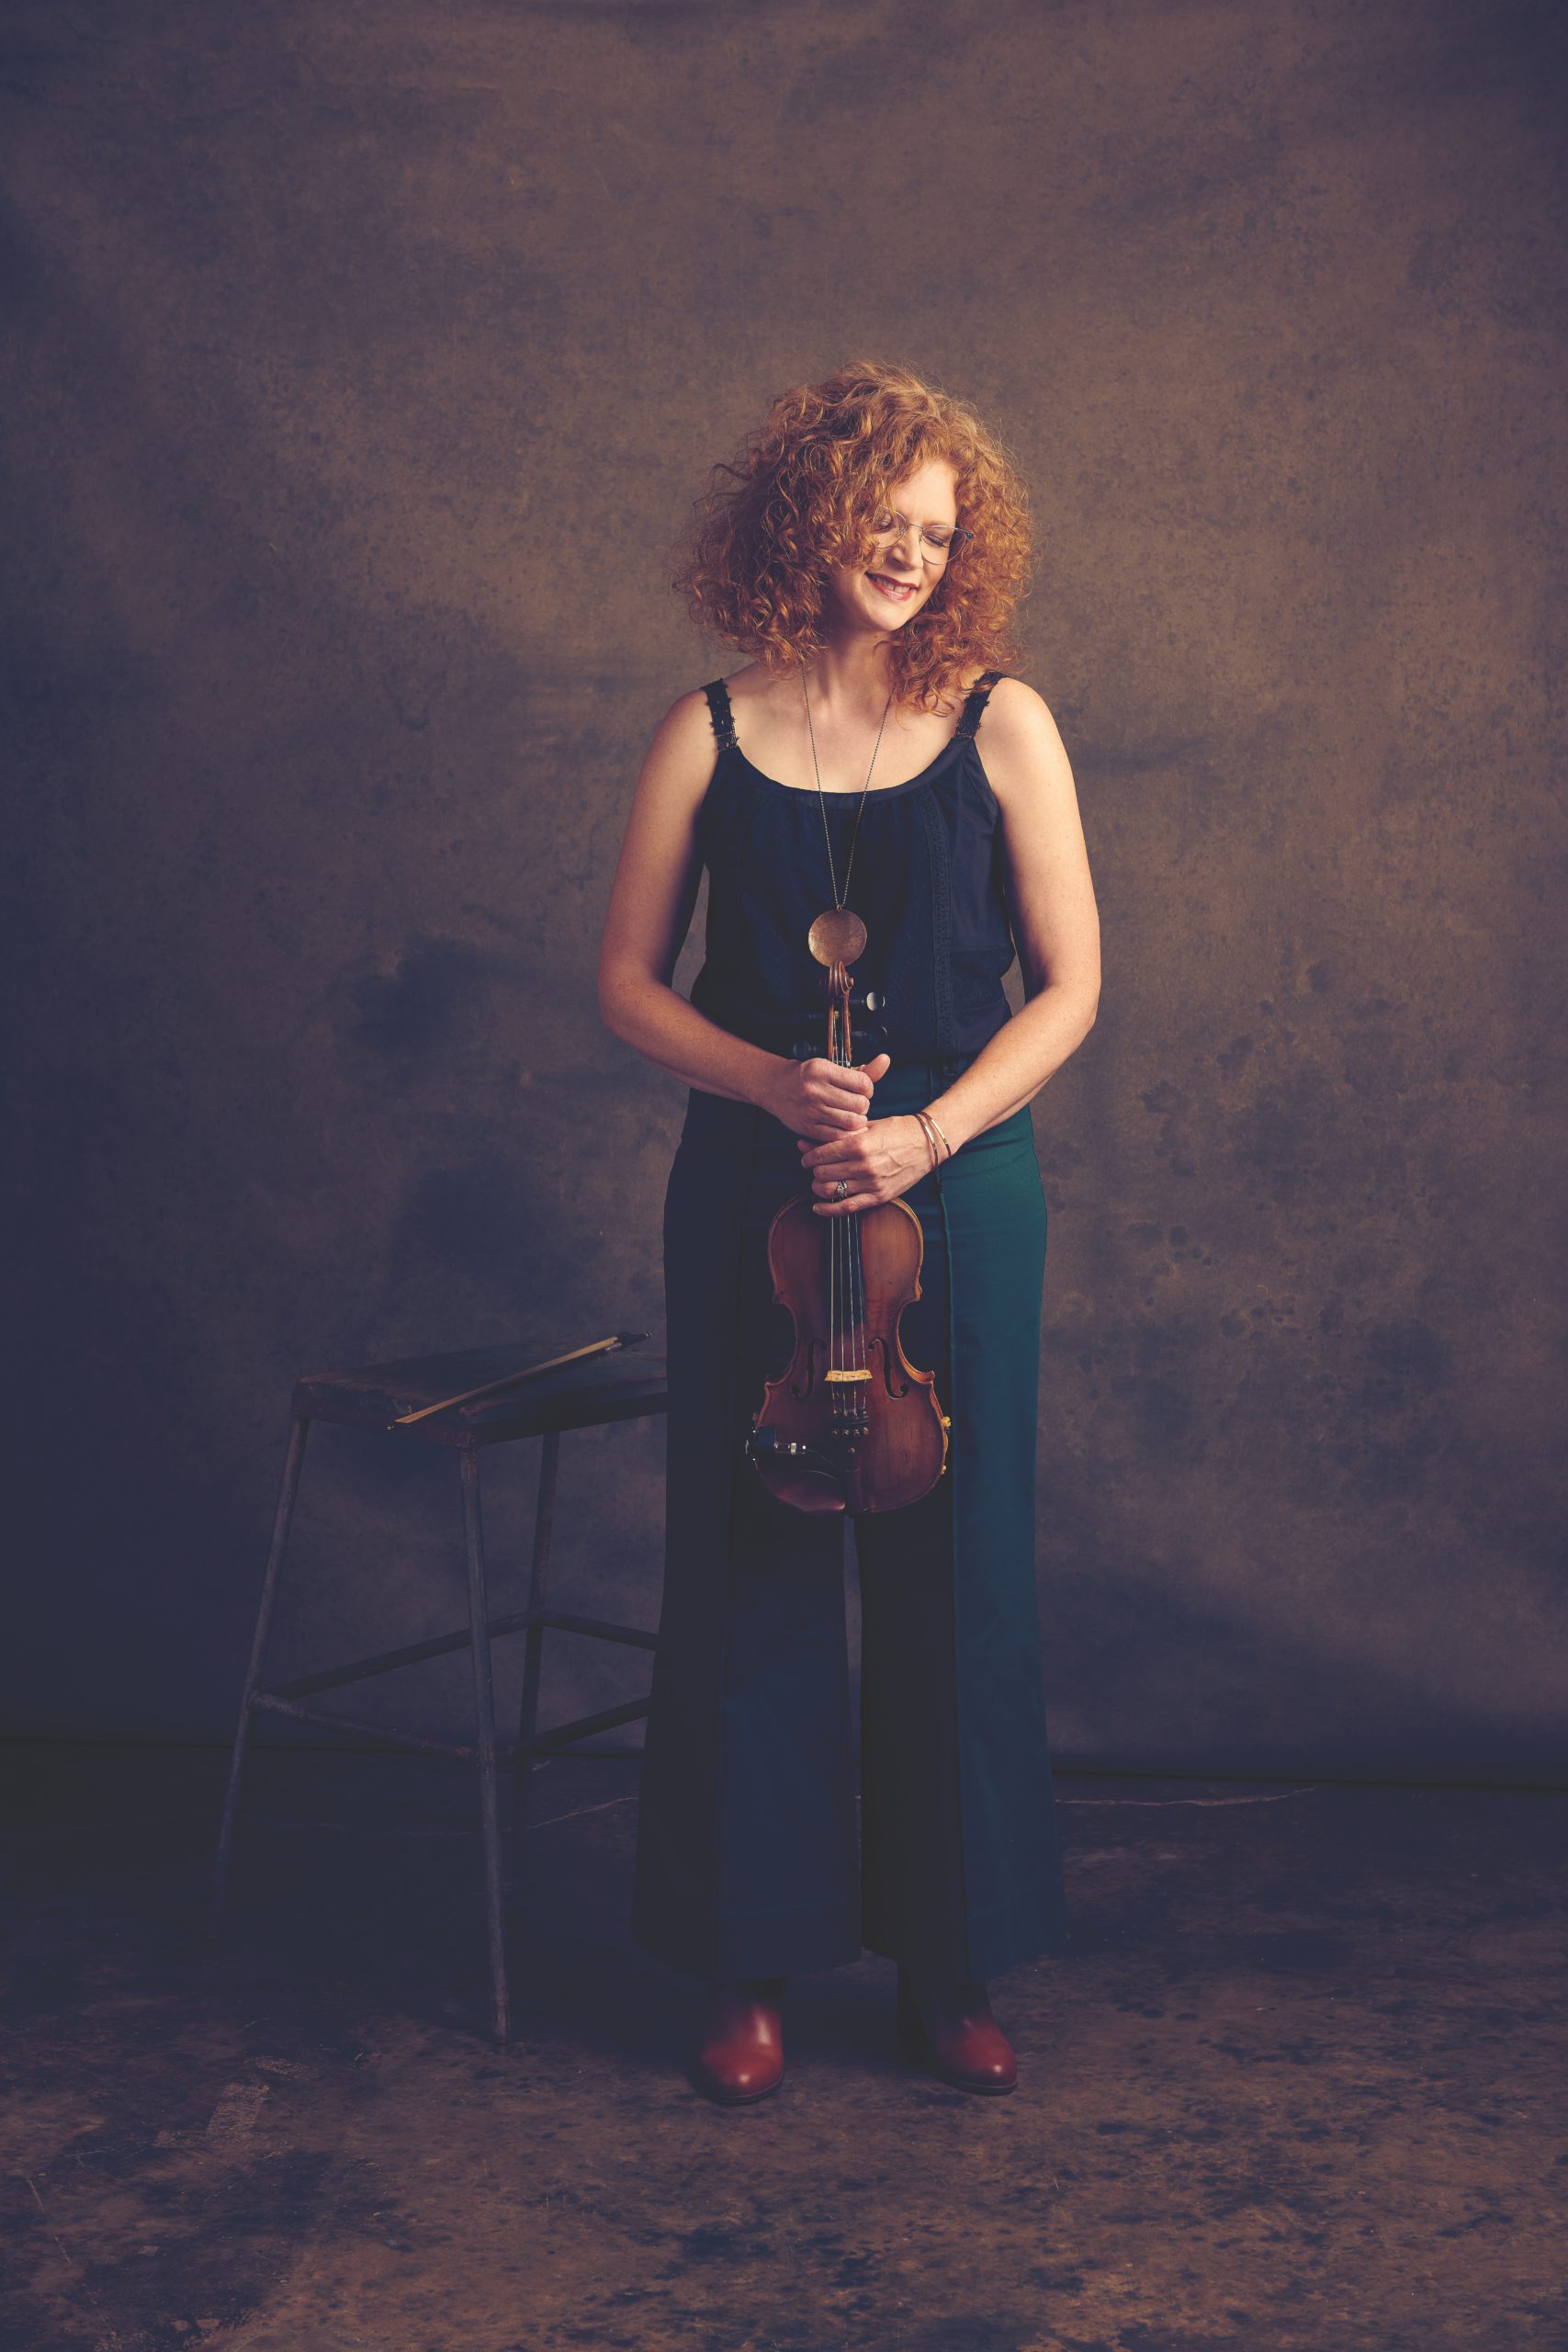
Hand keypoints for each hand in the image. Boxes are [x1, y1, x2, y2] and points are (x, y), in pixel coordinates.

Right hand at [763, 1051, 890, 1141]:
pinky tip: (844, 1126)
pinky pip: (838, 1136)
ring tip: (851, 1115)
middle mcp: (815, 1089)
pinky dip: (847, 1133)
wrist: (776, 1087)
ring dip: (857, 1121)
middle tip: (856, 1105)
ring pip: (851, 1122)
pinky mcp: (807, 1127)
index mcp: (823, 1070)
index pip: (863, 1084)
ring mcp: (810, 1110)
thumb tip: (886, 1060)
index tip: (861, 1090)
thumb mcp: (834, 1069)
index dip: (868, 1089)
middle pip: (860, 1104)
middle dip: (863, 1106)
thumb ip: (863, 1070)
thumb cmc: (811, 1077)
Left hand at [798, 1109, 935, 1216]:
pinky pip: (847, 1208)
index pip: (821, 1155)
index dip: (808, 1157)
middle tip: (814, 1168)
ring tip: (818, 1183)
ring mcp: (871, 1183)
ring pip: (830, 1191)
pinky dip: (828, 1210)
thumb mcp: (867, 1126)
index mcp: (859, 1144)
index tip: (806, 1157)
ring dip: (818, 1188)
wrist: (927, 1144)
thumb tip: (803, 1142)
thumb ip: (836, 1135)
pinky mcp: (879, 1196)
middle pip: (822, 1173)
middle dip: (813, 1171)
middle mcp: (863, 1165)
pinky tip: (818, 1207)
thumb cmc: (897, 1130)